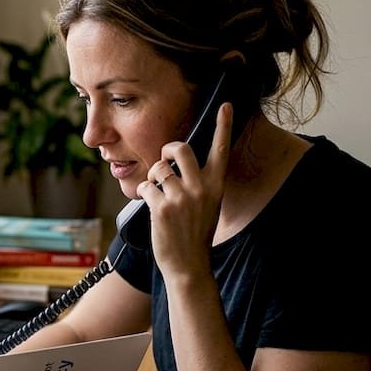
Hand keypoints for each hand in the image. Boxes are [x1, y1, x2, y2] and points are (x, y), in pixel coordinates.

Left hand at [135, 102, 233, 278]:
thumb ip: (198, 183)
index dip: (224, 125)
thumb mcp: (207, 205)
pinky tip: (152, 207)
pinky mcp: (162, 207)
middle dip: (167, 149)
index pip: (221, 149)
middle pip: (180, 148)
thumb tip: (176, 164)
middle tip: (164, 159)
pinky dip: (144, 194)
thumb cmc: (195, 234)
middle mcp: (201, 188)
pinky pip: (146, 187)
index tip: (226, 105)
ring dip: (153, 178)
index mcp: (216, 186)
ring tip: (158, 194)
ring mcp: (181, 197)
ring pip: (159, 169)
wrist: (189, 265)